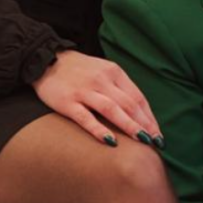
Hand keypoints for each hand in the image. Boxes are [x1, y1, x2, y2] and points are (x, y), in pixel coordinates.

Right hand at [33, 51, 162, 148]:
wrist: (44, 59)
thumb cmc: (78, 70)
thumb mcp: (103, 71)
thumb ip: (119, 87)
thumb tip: (139, 112)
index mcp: (114, 72)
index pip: (138, 97)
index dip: (150, 117)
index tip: (158, 134)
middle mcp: (101, 80)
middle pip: (129, 104)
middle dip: (145, 125)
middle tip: (156, 142)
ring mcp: (84, 91)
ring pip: (112, 110)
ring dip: (130, 126)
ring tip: (143, 141)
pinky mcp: (67, 102)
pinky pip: (86, 118)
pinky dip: (100, 129)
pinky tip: (111, 141)